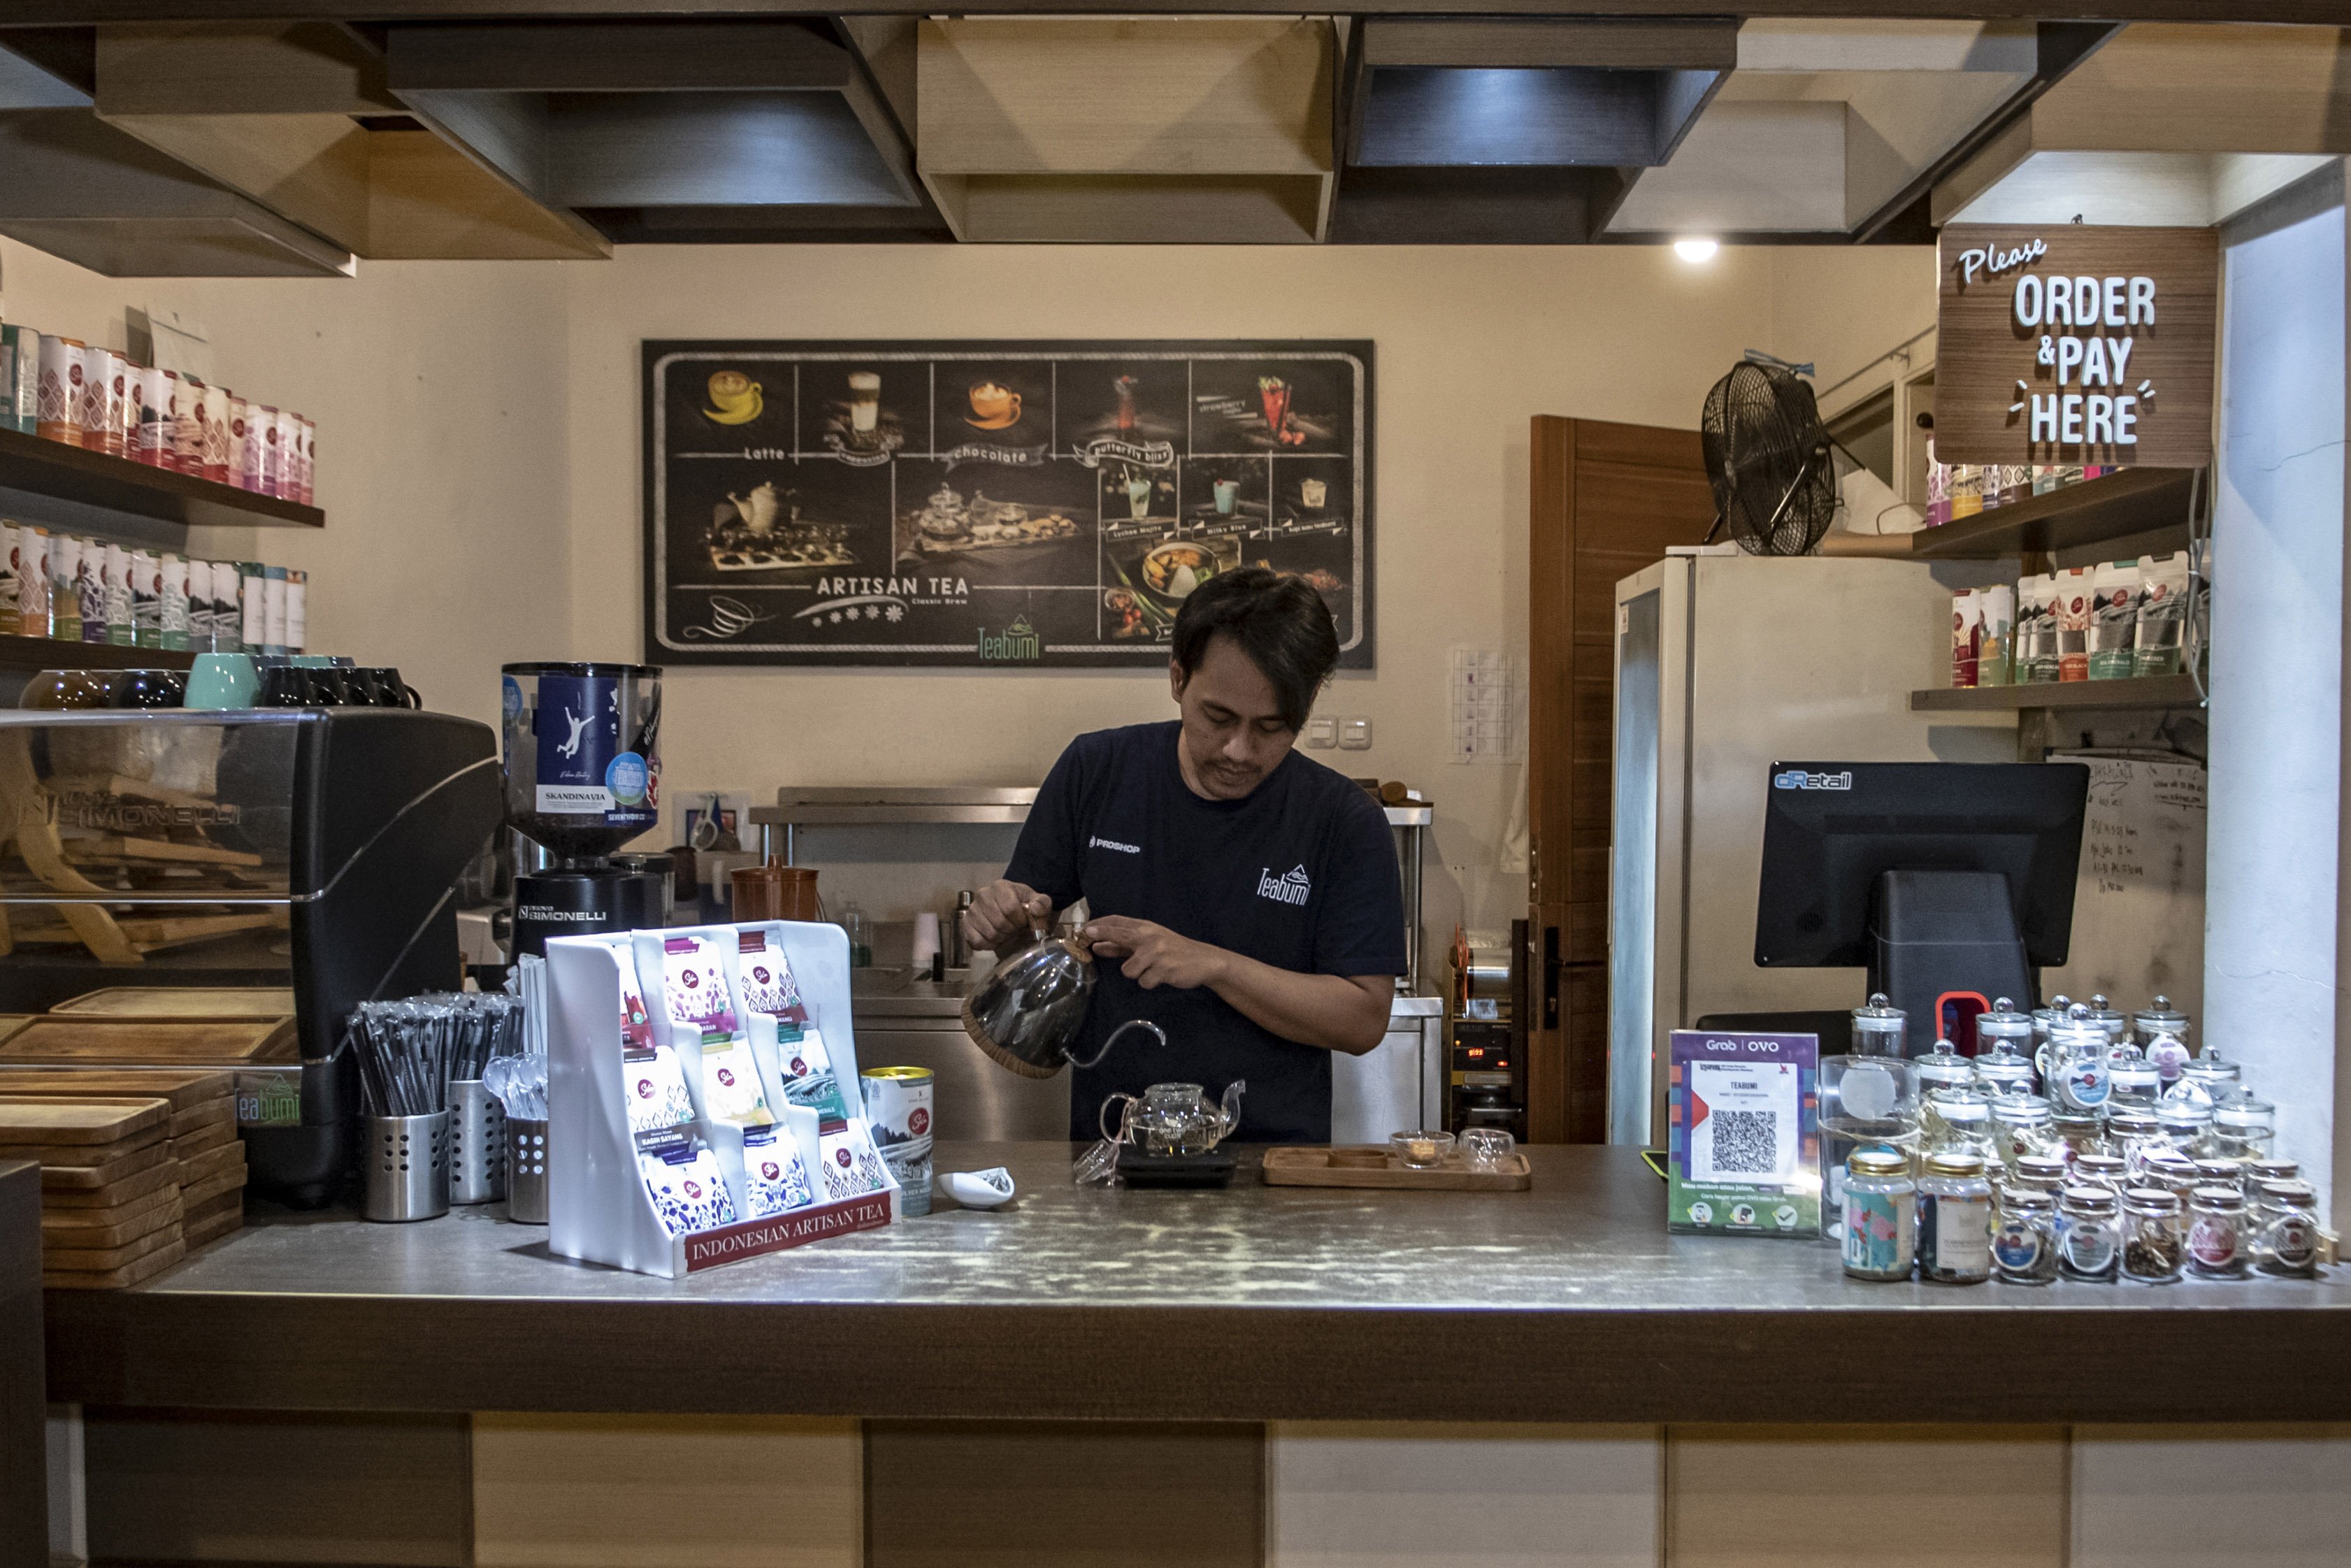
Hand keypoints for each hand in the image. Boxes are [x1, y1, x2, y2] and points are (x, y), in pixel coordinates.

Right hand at [966, 880, 1051, 956]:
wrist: (1010, 916)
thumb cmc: (1025, 908)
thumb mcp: (1040, 903)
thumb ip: (1042, 904)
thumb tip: (1034, 909)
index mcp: (1001, 886)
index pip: (1009, 908)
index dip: (1019, 920)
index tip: (1023, 922)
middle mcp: (982, 895)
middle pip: (999, 922)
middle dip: (1011, 930)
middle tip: (1015, 929)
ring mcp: (972, 910)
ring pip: (989, 933)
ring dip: (1001, 938)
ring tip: (1005, 933)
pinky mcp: (966, 924)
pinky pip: (976, 941)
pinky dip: (988, 944)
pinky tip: (994, 939)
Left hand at [1082, 916, 1229, 990]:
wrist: (1204, 960)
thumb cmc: (1173, 951)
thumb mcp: (1149, 943)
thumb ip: (1123, 945)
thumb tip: (1096, 945)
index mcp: (1146, 927)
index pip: (1119, 921)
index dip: (1101, 924)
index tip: (1084, 929)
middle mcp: (1150, 937)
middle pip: (1120, 935)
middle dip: (1102, 934)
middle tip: (1086, 936)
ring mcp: (1157, 953)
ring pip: (1128, 970)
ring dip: (1137, 974)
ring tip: (1152, 970)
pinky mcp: (1164, 969)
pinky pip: (1143, 982)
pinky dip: (1150, 982)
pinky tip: (1162, 976)